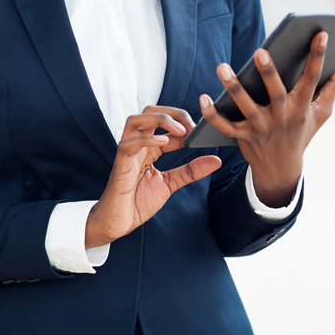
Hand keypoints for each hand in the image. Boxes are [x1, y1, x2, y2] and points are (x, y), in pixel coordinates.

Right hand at [84, 107, 221, 247]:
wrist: (117, 223)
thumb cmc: (138, 202)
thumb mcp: (170, 184)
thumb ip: (191, 171)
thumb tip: (216, 160)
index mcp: (148, 147)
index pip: (165, 123)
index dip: (184, 123)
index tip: (200, 132)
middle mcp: (137, 145)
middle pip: (149, 111)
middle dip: (173, 113)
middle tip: (192, 126)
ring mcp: (127, 153)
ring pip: (135, 120)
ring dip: (160, 120)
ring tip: (181, 131)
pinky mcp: (120, 164)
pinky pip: (128, 144)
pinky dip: (146, 139)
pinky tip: (164, 142)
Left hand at [200, 32, 334, 207]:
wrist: (282, 170)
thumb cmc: (302, 132)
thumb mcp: (322, 113)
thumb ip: (332, 87)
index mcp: (303, 107)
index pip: (312, 78)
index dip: (318, 56)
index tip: (321, 33)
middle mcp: (282, 118)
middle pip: (275, 93)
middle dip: (268, 72)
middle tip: (260, 50)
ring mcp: (261, 129)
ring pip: (246, 108)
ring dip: (234, 88)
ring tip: (222, 67)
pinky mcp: (243, 137)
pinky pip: (225, 126)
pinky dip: (212, 114)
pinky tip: (203, 98)